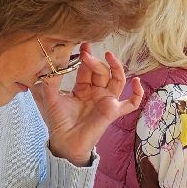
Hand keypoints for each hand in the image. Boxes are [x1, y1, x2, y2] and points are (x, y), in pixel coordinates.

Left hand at [31, 44, 143, 166]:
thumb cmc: (58, 122)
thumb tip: (49, 65)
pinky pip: (131, 104)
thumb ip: (49, 82)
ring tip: (109, 56)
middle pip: (102, 71)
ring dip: (116, 67)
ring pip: (118, 80)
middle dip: (95, 61)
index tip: (84, 45)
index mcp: (83, 88)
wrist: (64, 142)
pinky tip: (137, 82)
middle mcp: (96, 93)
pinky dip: (137, 94)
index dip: (87, 56)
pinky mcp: (113, 112)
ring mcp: (107, 101)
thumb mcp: (49, 98)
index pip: (88, 68)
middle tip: (86, 54)